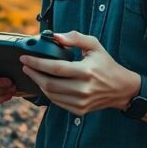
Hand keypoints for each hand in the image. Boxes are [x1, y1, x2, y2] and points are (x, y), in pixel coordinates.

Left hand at [20, 30, 139, 115]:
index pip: (55, 68)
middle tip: (26, 65)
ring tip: (33, 73)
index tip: (25, 58)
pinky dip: (47, 92)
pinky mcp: (80, 110)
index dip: (37, 63)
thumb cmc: (106, 64)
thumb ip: (75, 37)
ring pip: (51, 95)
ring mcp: (81, 102)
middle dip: (33, 74)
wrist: (121, 89)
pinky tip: (44, 83)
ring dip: (38, 83)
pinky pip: (57, 102)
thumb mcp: (94, 45)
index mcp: (87, 71)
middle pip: (49, 84)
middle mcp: (84, 89)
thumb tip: (55, 36)